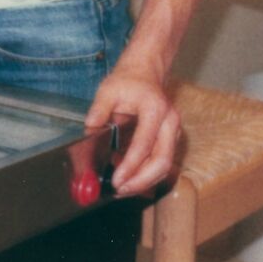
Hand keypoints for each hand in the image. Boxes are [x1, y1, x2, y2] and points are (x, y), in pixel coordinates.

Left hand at [82, 64, 181, 197]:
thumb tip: (88, 136)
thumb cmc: (128, 81)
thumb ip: (98, 113)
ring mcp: (174, 132)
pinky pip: (163, 163)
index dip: (130, 165)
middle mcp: (170, 122)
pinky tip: (130, 178)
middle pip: (162, 161)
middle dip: (141, 181)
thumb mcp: (107, 91)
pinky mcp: (172, 140)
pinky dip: (147, 174)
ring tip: (122, 188)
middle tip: (120, 190)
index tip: (116, 180)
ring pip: (165, 166)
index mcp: (155, 109)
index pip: (144, 144)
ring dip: (144, 182)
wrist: (146, 71)